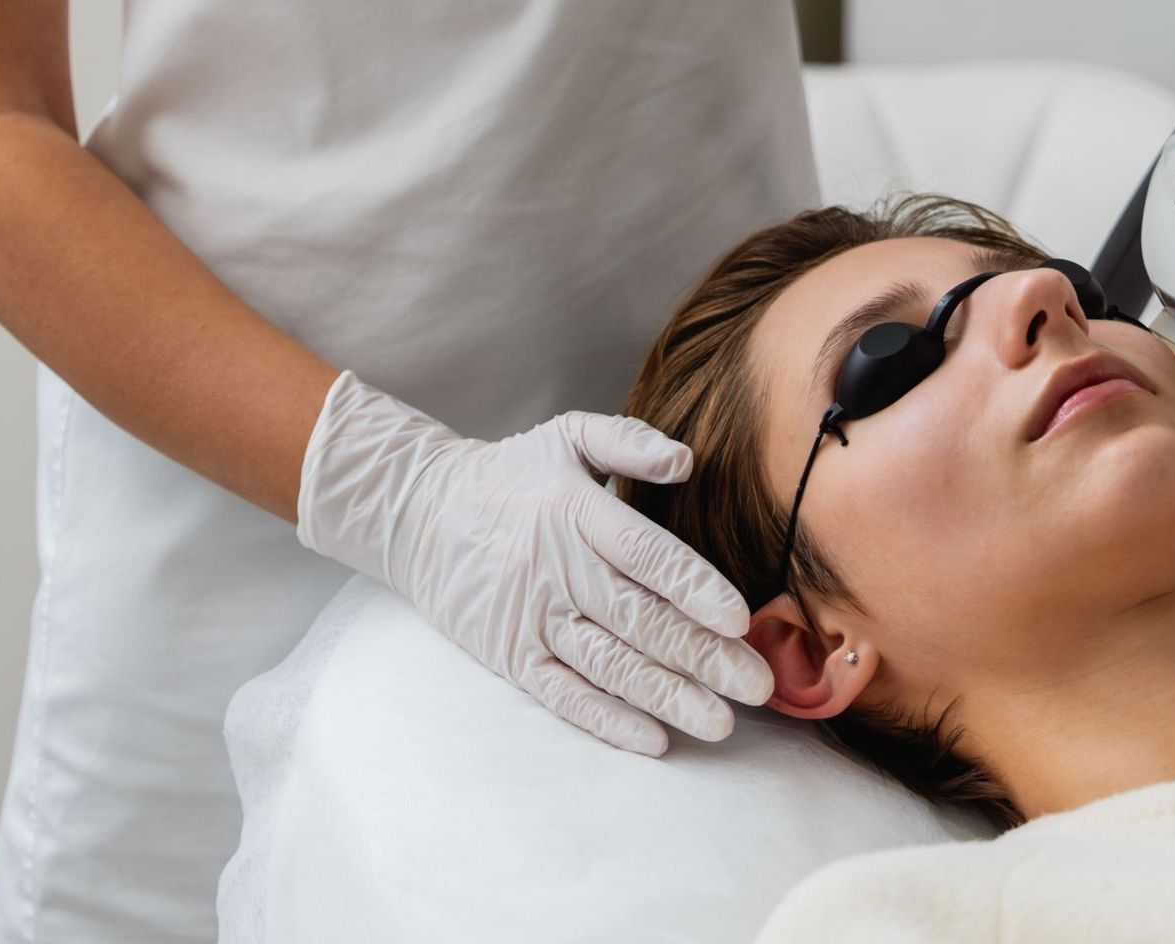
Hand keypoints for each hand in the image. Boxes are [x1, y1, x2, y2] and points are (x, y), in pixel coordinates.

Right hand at [297, 372, 772, 753]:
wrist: (420, 515)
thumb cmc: (511, 475)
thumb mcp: (566, 435)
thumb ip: (628, 442)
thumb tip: (687, 460)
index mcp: (576, 511)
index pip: (645, 555)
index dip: (694, 588)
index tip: (740, 618)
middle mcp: (557, 569)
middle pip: (639, 620)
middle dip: (701, 656)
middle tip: (755, 685)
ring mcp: (533, 619)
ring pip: (609, 665)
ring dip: (667, 697)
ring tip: (719, 722)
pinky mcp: (511, 657)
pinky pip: (564, 696)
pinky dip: (608, 721)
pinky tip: (653, 740)